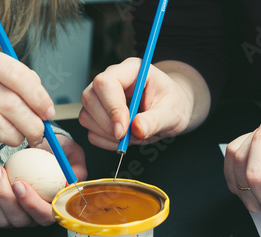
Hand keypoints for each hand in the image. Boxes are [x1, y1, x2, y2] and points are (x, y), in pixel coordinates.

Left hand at [0, 136, 86, 227]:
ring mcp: (18, 217)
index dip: (31, 204)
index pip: (45, 215)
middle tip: (1, 173)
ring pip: (2, 219)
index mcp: (55, 207)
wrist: (39, 151)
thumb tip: (72, 179)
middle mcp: (36, 217)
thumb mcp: (72, 154)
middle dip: (5, 198)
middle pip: (20, 220)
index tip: (19, 184)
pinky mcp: (2, 213)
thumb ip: (76, 167)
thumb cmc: (57, 153)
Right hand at [79, 57, 196, 149]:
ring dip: (108, 134)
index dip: (112, 107)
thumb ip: (155, 120)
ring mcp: (101, 98)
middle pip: (89, 98)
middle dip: (108, 124)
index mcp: (130, 70)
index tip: (123, 130)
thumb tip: (137, 129)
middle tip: (130, 135)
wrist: (172, 111)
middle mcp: (111, 80)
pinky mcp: (98, 115)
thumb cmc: (173, 104)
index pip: (106, 82)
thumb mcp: (172, 112)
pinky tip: (125, 138)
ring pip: (86, 116)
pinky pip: (91, 132)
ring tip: (133, 135)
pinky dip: (107, 141)